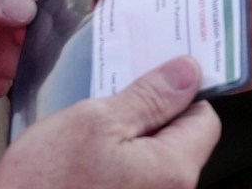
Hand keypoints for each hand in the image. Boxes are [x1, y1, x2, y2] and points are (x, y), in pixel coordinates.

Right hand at [0, 56, 221, 188]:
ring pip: (151, 157)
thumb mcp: (94, 121)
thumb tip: (187, 73)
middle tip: (107, 99)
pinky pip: (133, 176)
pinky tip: (81, 155)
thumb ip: (148, 97)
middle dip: (145, 114)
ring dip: (124, 137)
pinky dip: (113, 160)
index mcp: (173, 169)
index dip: (177, 93)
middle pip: (178, 138)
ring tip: (85, 131)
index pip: (204, 118)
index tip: (150, 78)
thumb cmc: (47, 184)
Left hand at [82, 0, 251, 90]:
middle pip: (198, 55)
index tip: (117, 35)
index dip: (147, 35)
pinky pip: (222, 75)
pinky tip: (167, 50)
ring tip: (140, 48)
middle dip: (157, 54)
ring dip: (175, 63)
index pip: (193, 24)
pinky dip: (195, 67)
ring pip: (210, 71)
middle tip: (123, 47)